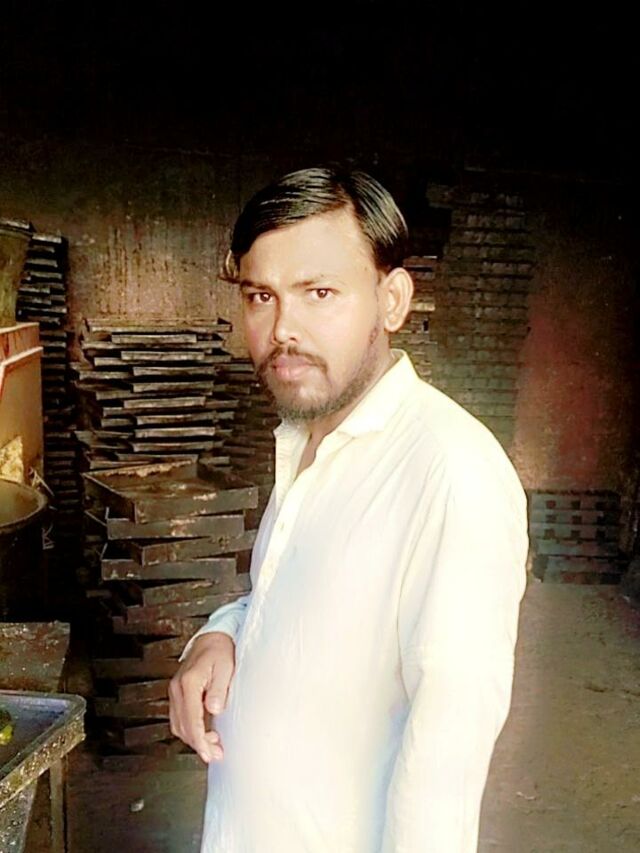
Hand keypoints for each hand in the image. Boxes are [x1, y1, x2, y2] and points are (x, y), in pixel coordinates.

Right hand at [168, 631, 234, 763]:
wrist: (211, 639)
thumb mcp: (225, 667)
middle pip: (182, 726)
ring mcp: (175, 691)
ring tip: (212, 746)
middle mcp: (178, 688)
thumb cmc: (220, 651)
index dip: (199, 739)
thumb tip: (214, 709)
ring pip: (178, 725)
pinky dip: (189, 729)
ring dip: (193, 739)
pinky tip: (204, 734)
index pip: (191, 718)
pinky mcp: (178, 694)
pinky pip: (179, 718)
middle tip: (215, 754)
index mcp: (190, 682)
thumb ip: (219, 689)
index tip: (208, 753)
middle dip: (198, 744)